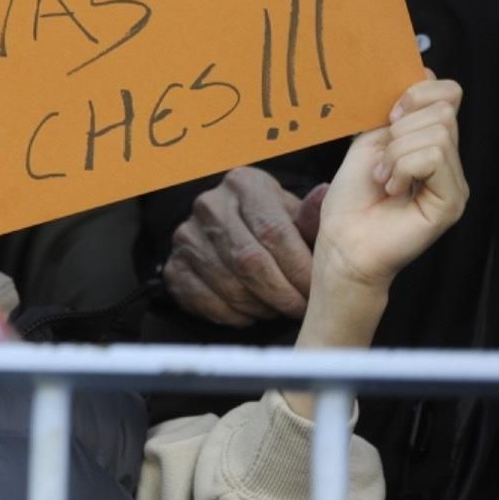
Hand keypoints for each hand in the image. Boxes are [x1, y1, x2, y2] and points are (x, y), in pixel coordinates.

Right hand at [163, 168, 324, 326]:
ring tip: (279, 310)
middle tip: (302, 309)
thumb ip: (312, 216)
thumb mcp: (296, 216)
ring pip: (228, 284)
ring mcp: (186, 236)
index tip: (318, 291)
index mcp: (244, 185)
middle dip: (281, 293)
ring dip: (259, 306)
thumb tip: (325, 195)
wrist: (231, 233)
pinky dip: (232, 314)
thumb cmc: (273, 226)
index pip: (273, 231)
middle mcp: (209, 205)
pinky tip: (251, 313)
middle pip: (248, 261)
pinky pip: (203, 300)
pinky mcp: (173, 267)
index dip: (299, 268)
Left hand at [310, 76, 466, 301]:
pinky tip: (391, 189)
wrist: (342, 245)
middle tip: (381, 161)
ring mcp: (455, 181)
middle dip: (399, 129)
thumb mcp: (368, 143)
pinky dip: (402, 167)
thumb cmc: (351, 200)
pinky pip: (432, 157)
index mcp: (431, 142)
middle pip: (442, 109)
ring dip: (395, 154)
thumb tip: (420, 70)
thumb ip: (392, 113)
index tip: (386, 116)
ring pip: (436, 132)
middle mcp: (449, 161)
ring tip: (383, 179)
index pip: (447, 92)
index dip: (416, 92)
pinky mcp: (452, 201)